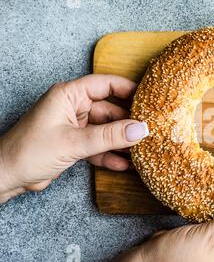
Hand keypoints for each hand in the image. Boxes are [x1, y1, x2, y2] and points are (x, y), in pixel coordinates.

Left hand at [0, 74, 148, 201]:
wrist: (6, 177)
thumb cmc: (28, 151)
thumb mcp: (74, 142)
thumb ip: (109, 136)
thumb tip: (140, 129)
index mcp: (68, 95)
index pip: (105, 84)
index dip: (128, 89)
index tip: (149, 98)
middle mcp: (73, 107)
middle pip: (109, 109)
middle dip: (128, 122)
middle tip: (150, 130)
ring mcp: (74, 126)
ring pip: (106, 130)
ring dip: (121, 141)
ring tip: (142, 149)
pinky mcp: (74, 143)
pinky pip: (98, 146)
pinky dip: (110, 154)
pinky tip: (124, 164)